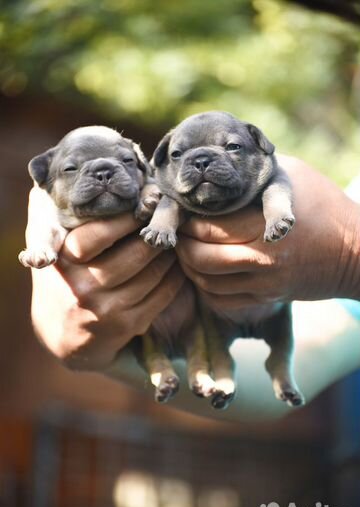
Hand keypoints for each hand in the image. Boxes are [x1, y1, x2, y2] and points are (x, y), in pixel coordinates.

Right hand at [31, 213, 184, 370]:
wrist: (60, 331)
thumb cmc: (61, 275)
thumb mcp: (45, 245)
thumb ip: (53, 212)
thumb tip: (70, 174)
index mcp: (63, 260)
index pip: (100, 233)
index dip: (128, 216)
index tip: (145, 201)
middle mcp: (83, 286)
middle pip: (136, 253)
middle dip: (157, 232)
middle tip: (169, 217)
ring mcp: (106, 309)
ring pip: (154, 273)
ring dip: (170, 253)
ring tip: (172, 238)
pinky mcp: (126, 325)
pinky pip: (163, 294)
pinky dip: (175, 275)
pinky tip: (175, 264)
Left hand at [176, 156, 359, 310]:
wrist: (356, 252)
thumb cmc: (325, 206)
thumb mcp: (292, 176)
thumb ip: (255, 172)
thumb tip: (219, 162)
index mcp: (264, 225)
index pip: (207, 228)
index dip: (186, 221)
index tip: (181, 211)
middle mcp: (261, 259)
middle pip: (200, 258)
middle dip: (182, 245)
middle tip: (179, 233)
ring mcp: (263, 283)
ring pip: (207, 284)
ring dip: (189, 267)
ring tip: (187, 250)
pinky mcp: (265, 297)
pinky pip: (222, 301)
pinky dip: (205, 289)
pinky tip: (205, 272)